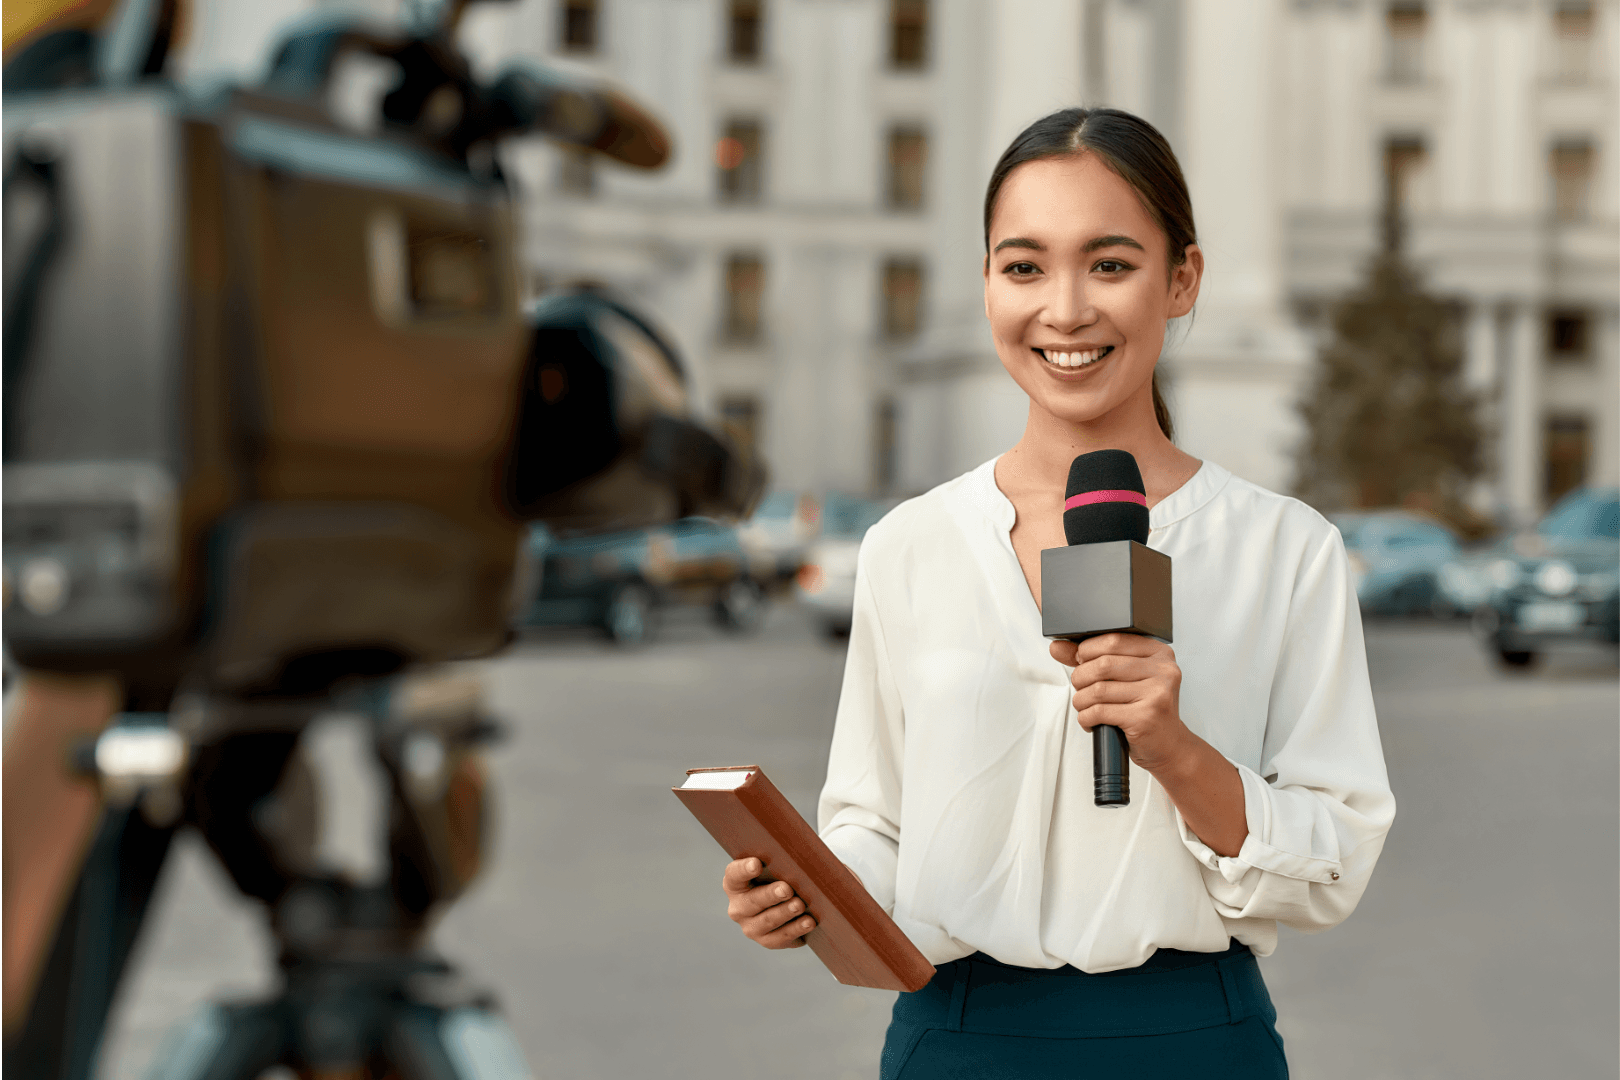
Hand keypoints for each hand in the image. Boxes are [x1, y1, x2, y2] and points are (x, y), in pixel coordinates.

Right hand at [723, 857, 816, 948]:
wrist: (787, 901)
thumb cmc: (780, 876)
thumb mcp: (776, 866)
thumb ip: (780, 860)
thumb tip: (799, 856)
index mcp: (735, 883)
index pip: (734, 874)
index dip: (744, 869)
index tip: (757, 863)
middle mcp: (738, 907)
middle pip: (752, 901)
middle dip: (770, 895)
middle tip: (786, 889)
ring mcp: (751, 927)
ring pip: (766, 921)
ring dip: (784, 913)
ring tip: (799, 905)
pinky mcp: (767, 941)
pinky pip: (780, 938)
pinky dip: (795, 930)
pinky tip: (808, 922)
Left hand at [1049, 633, 1191, 774]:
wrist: (1169, 746)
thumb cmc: (1145, 709)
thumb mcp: (1125, 678)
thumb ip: (1092, 659)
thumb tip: (1057, 647)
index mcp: (1159, 653)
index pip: (1114, 640)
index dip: (1088, 650)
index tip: (1080, 661)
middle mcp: (1163, 671)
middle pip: (1103, 664)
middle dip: (1081, 677)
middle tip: (1081, 688)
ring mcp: (1156, 694)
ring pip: (1098, 689)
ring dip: (1081, 700)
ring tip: (1085, 706)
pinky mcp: (1145, 718)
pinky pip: (1100, 711)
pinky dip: (1086, 717)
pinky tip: (1090, 720)